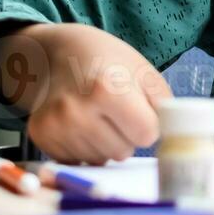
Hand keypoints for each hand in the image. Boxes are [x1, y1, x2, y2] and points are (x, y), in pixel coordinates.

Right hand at [0, 23, 172, 163]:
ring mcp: (56, 126)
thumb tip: (173, 134)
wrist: (55, 54)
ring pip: (102, 159)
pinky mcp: (40, 136)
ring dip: (105, 142)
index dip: (148, 123)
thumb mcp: (142, 70)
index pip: (146, 134)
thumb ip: (163, 103)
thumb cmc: (106, 60)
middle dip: (126, 135)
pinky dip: (84, 147)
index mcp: (107, 88)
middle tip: (115, 109)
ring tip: (96, 114)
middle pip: (124, 151)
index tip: (139, 108)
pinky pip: (78, 160)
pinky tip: (79, 122)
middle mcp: (77, 110)